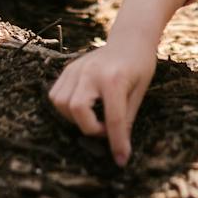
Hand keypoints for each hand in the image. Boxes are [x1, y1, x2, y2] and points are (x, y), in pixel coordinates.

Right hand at [49, 37, 155, 166]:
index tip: (121, 159)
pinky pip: (56, 94)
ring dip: (75, 118)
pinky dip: (65, 107)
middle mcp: (91, 72)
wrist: (130, 39)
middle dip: (90, 128)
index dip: (117, 143)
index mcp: (114, 78)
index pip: (113, 118)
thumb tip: (120, 149)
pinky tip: (83, 107)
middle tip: (106, 128)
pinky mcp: (69, 69)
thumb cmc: (140, 65)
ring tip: (93, 117)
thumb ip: (127, 119)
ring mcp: (77, 68)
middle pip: (77, 109)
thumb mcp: (140, 92)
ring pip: (61, 103)